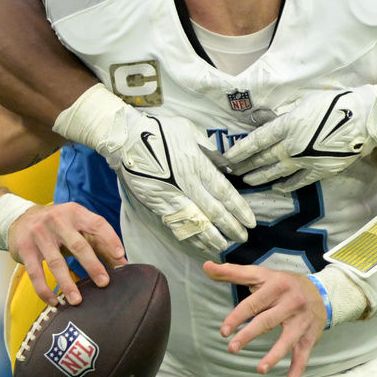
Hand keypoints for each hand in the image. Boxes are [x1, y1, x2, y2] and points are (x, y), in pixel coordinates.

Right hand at [8, 202, 127, 305]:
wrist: (19, 218)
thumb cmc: (57, 225)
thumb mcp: (77, 226)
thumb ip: (99, 242)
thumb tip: (123, 262)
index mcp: (75, 212)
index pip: (97, 224)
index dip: (110, 239)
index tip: (120, 256)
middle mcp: (57, 220)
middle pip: (78, 245)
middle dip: (93, 265)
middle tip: (104, 282)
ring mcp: (39, 234)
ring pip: (56, 262)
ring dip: (67, 284)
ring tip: (77, 300)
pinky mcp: (25, 249)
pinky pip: (36, 273)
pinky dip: (45, 290)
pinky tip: (55, 301)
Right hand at [111, 110, 255, 257]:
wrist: (126, 139)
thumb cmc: (160, 130)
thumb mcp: (190, 130)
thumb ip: (209, 150)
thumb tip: (226, 165)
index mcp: (197, 165)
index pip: (224, 192)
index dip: (239, 209)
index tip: (250, 222)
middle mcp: (186, 184)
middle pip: (213, 211)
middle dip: (230, 227)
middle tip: (243, 238)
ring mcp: (171, 197)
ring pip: (195, 222)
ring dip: (211, 237)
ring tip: (224, 246)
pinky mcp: (157, 204)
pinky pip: (177, 224)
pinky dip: (189, 236)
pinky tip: (199, 244)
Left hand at [203, 261, 325, 376]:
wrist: (321, 291)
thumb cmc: (282, 284)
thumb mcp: (260, 275)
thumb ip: (232, 272)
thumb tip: (206, 266)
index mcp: (277, 286)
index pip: (255, 302)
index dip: (238, 316)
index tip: (223, 331)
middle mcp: (292, 303)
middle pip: (269, 320)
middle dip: (249, 335)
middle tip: (231, 348)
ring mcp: (302, 322)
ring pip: (288, 340)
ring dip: (274, 356)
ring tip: (260, 370)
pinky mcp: (309, 338)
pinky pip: (302, 359)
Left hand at [223, 87, 376, 191]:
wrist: (364, 119)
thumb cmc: (336, 105)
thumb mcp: (304, 104)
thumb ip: (284, 116)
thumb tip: (266, 120)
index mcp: (287, 126)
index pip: (257, 141)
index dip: (240, 150)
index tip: (227, 157)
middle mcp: (292, 146)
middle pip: (262, 158)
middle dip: (245, 165)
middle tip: (231, 171)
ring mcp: (305, 161)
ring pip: (276, 171)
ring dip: (260, 176)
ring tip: (247, 181)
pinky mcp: (319, 171)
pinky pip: (298, 181)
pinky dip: (286, 185)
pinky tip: (277, 187)